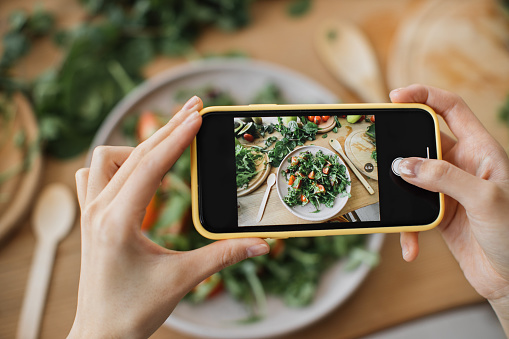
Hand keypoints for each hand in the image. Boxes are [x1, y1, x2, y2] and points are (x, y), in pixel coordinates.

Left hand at [68, 96, 268, 337]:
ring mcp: (90, 212)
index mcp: (119, 221)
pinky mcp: (90, 218)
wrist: (101, 333)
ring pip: (107, 159)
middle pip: (135, 154)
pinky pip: (94, 176)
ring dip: (138, 147)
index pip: (150, 165)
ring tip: (168, 148)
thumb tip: (261, 245)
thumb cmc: (134, 310)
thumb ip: (223, 257)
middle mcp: (99, 210)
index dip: (177, 137)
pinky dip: (116, 164)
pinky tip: (134, 171)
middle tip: (194, 108)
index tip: (197, 114)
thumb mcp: (182, 280)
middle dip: (167, 129)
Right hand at [391, 84, 508, 334]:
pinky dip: (408, 230)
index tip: (397, 97)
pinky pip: (412, 212)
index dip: (424, 96)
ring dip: (400, 195)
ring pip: (412, 179)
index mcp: (481, 150)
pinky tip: (411, 246)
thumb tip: (403, 165)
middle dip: (401, 148)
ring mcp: (449, 190)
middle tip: (379, 152)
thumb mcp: (485, 199)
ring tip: (394, 207)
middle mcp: (463, 166)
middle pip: (423, 142)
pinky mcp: (439, 214)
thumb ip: (443, 178)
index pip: (451, 109)